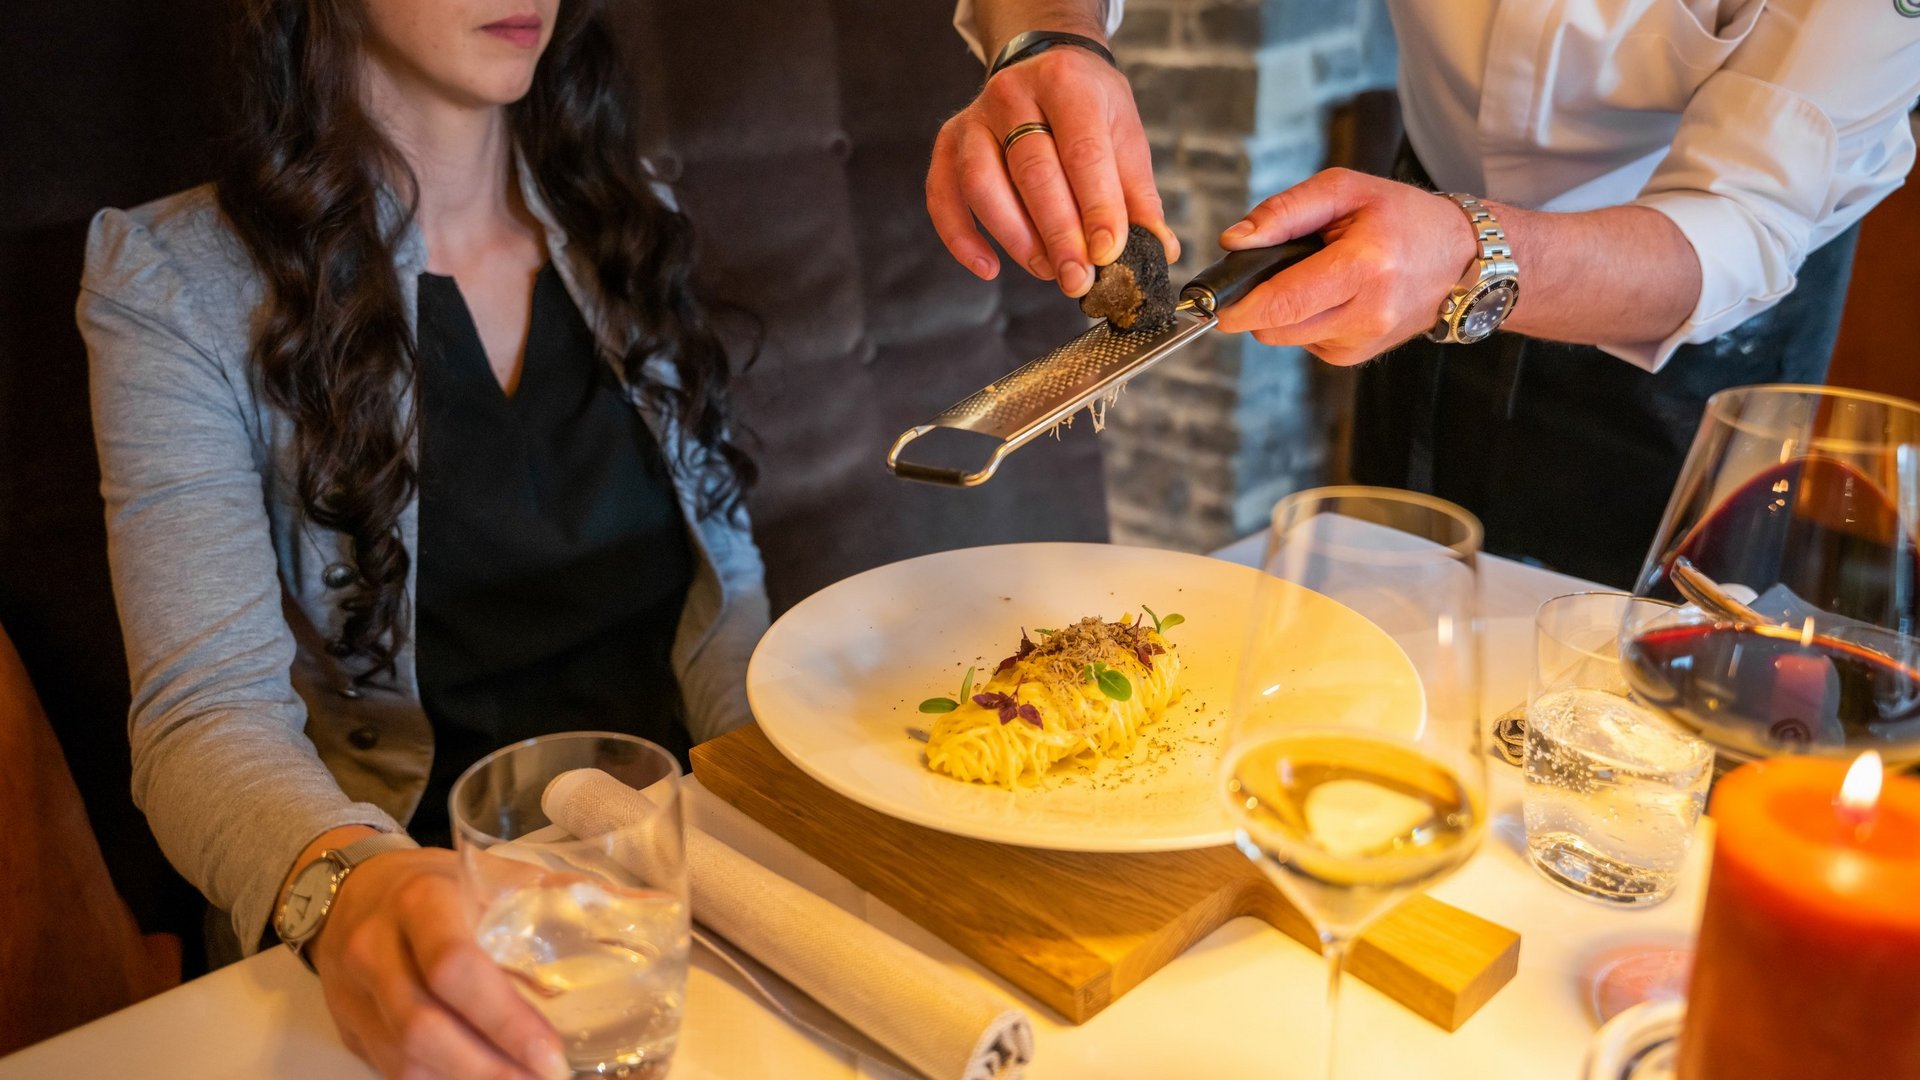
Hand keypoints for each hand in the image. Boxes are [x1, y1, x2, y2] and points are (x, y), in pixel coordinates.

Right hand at [307, 847, 569, 1079]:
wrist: (350, 890)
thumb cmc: (438, 884)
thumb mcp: (493, 874)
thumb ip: (563, 895)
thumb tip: (646, 907)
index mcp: (421, 901)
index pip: (454, 967)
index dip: (505, 1018)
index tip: (551, 1053)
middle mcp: (376, 949)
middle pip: (424, 1028)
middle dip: (488, 1068)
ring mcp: (355, 996)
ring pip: (403, 1061)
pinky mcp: (349, 1030)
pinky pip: (392, 1072)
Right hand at [926, 45, 1176, 297]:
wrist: (1047, 66)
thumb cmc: (1089, 107)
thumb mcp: (1124, 135)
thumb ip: (1138, 194)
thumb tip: (1159, 249)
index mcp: (1066, 83)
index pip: (1082, 152)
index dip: (1096, 207)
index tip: (1108, 252)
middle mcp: (1014, 93)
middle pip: (1032, 171)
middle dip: (1058, 233)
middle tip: (1076, 278)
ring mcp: (975, 118)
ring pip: (983, 184)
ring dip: (1016, 238)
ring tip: (1046, 270)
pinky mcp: (949, 143)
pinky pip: (943, 194)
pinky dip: (961, 238)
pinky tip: (989, 267)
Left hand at [1214, 168, 1477, 365]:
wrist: (1461, 259)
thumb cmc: (1402, 218)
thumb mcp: (1345, 191)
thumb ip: (1284, 212)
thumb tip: (1233, 241)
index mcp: (1364, 266)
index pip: (1281, 302)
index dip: (1239, 306)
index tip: (1214, 303)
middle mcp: (1367, 312)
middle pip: (1275, 328)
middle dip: (1256, 305)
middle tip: (1269, 272)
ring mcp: (1364, 340)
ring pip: (1285, 338)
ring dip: (1282, 312)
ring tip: (1315, 276)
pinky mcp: (1358, 356)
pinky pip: (1305, 343)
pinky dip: (1304, 321)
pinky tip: (1332, 296)